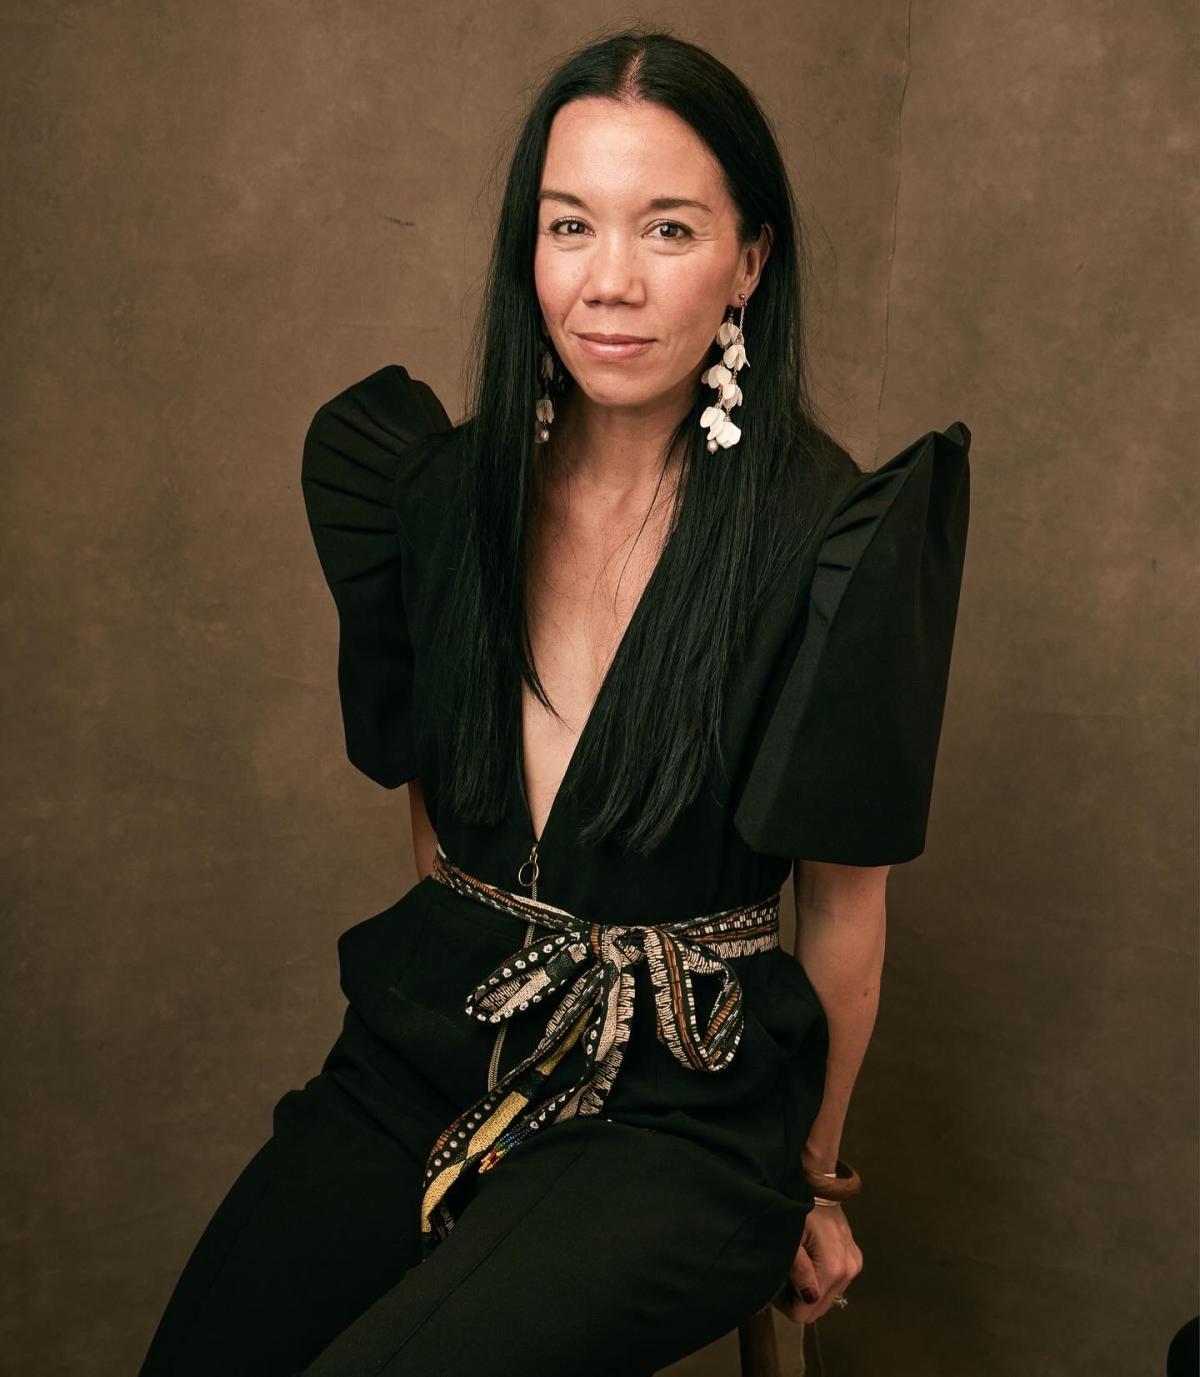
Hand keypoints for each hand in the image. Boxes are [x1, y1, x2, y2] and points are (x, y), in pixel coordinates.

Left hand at [772, 1203, 861, 1323]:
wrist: (817, 1182)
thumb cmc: (798, 1207)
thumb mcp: (789, 1236)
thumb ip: (797, 1268)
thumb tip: (808, 1297)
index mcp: (833, 1269)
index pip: (805, 1312)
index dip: (786, 1303)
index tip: (777, 1281)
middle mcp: (849, 1271)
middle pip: (818, 1309)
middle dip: (798, 1297)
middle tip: (784, 1272)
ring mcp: (854, 1265)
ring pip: (826, 1298)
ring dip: (809, 1288)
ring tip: (797, 1263)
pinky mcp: (855, 1259)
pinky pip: (834, 1283)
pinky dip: (820, 1278)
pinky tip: (810, 1259)